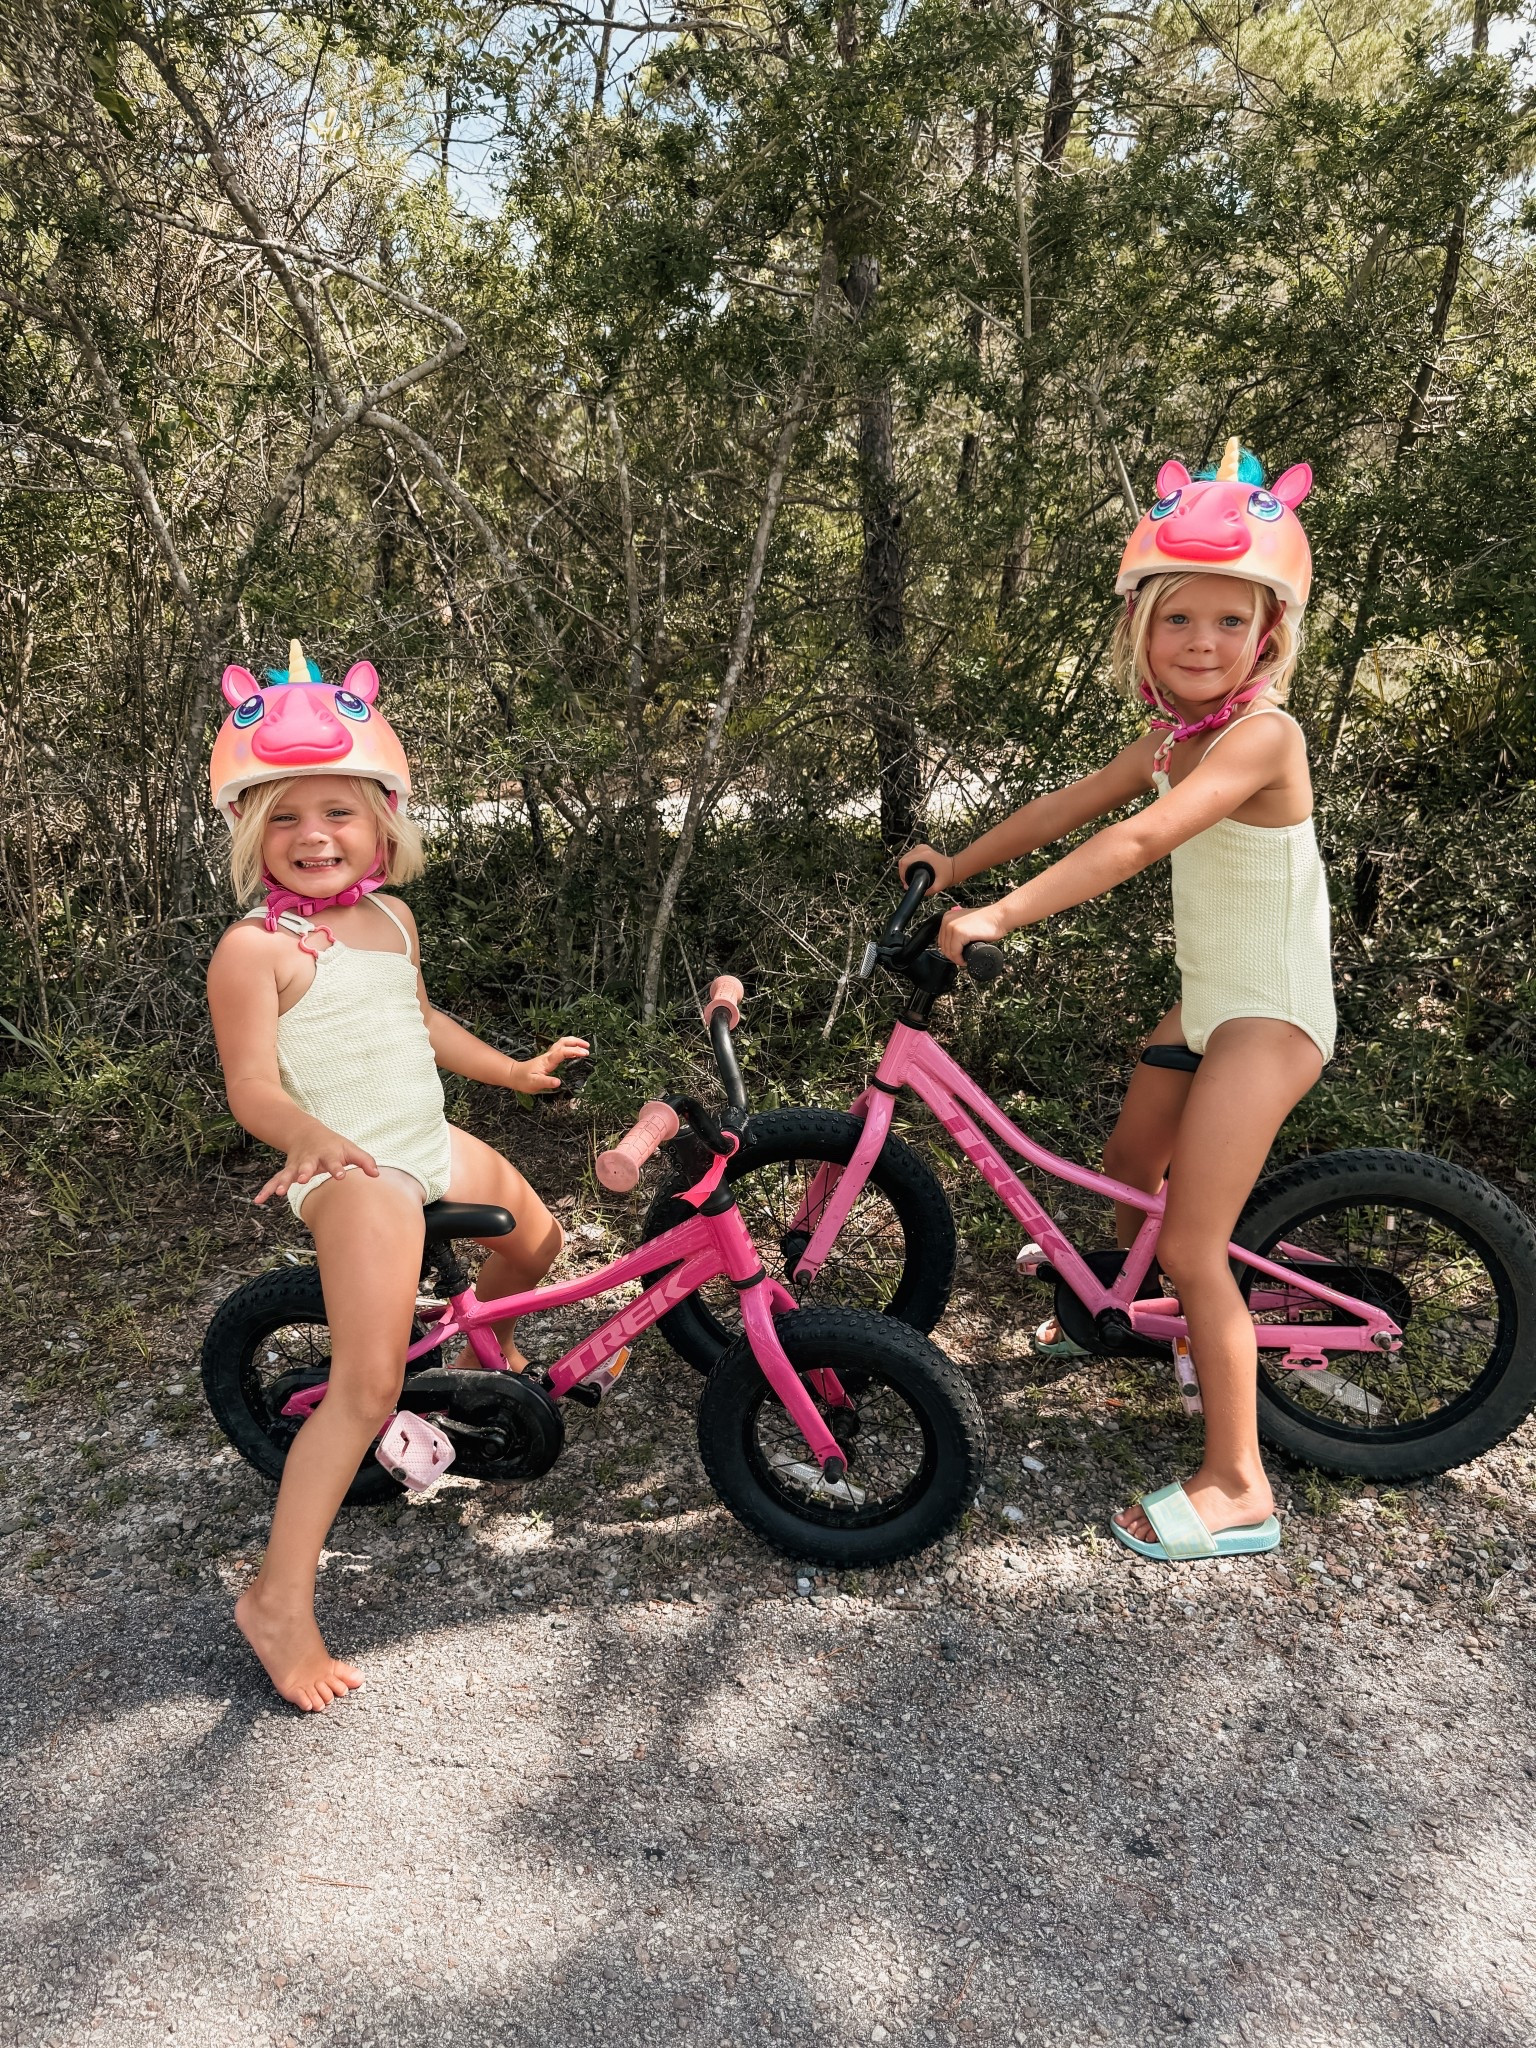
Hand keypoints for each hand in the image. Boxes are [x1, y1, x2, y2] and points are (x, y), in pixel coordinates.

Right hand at [254, 1124, 379, 1205]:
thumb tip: (376, 1175)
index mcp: (327, 1153)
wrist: (306, 1132)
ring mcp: (296, 1165)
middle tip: (304, 1179)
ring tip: (278, 1192)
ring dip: (283, 1182)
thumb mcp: (350, 1149)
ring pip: (288, 1173)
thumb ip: (365, 1161)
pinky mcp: (287, 1170)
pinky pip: (274, 1180)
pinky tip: (258, 1200)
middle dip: (304, 1171)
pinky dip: (266, 1189)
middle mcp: (310, 1159)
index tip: (340, 1175)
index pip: (334, 1161)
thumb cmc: (333, 1145)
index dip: (337, 1168)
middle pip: (307, 1165)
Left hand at [508, 1035, 590, 1093]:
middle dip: (576, 1042)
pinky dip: (569, 1047)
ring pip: (562, 1043)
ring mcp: (548, 1055)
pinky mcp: (548, 1058)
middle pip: (563, 1042)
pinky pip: (561, 1048)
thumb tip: (558, 1082)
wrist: (514, 1075)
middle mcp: (549, 1056)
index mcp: (547, 1061)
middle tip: (587, 1046)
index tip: (584, 1054)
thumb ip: (546, 1082)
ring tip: (584, 1046)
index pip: (562, 1052)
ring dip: (574, 1042)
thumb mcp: (534, 1083)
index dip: (574, 1051)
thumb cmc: (523, 1079)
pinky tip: (574, 1051)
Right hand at [897, 843, 955, 894]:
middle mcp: (922, 849)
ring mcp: (922, 847)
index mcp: (925, 856)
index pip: (905, 862)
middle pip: (904, 859)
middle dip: (902, 871)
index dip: (902, 873)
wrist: (953, 868)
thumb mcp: (937, 886)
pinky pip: (910, 855)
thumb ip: (923, 890)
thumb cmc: (947, 876)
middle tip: (907, 881)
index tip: (905, 881)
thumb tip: (907, 888)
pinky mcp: (922, 848)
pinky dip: (908, 863)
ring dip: (905, 867)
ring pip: (905, 857)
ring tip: (909, 877)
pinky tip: (911, 870)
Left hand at [937, 901, 1010, 963]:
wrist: (999, 917)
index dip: (949, 950)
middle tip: (961, 959)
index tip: (957, 955)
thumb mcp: (966, 923)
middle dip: (952, 956)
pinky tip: (965, 960)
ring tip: (964, 960)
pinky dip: (959, 959)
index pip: (942, 940)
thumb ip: (958, 930)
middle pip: (943, 946)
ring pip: (949, 950)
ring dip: (956, 958)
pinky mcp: (960, 933)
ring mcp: (952, 926)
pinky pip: (955, 952)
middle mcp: (948, 920)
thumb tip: (954, 944)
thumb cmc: (988, 921)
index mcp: (948, 917)